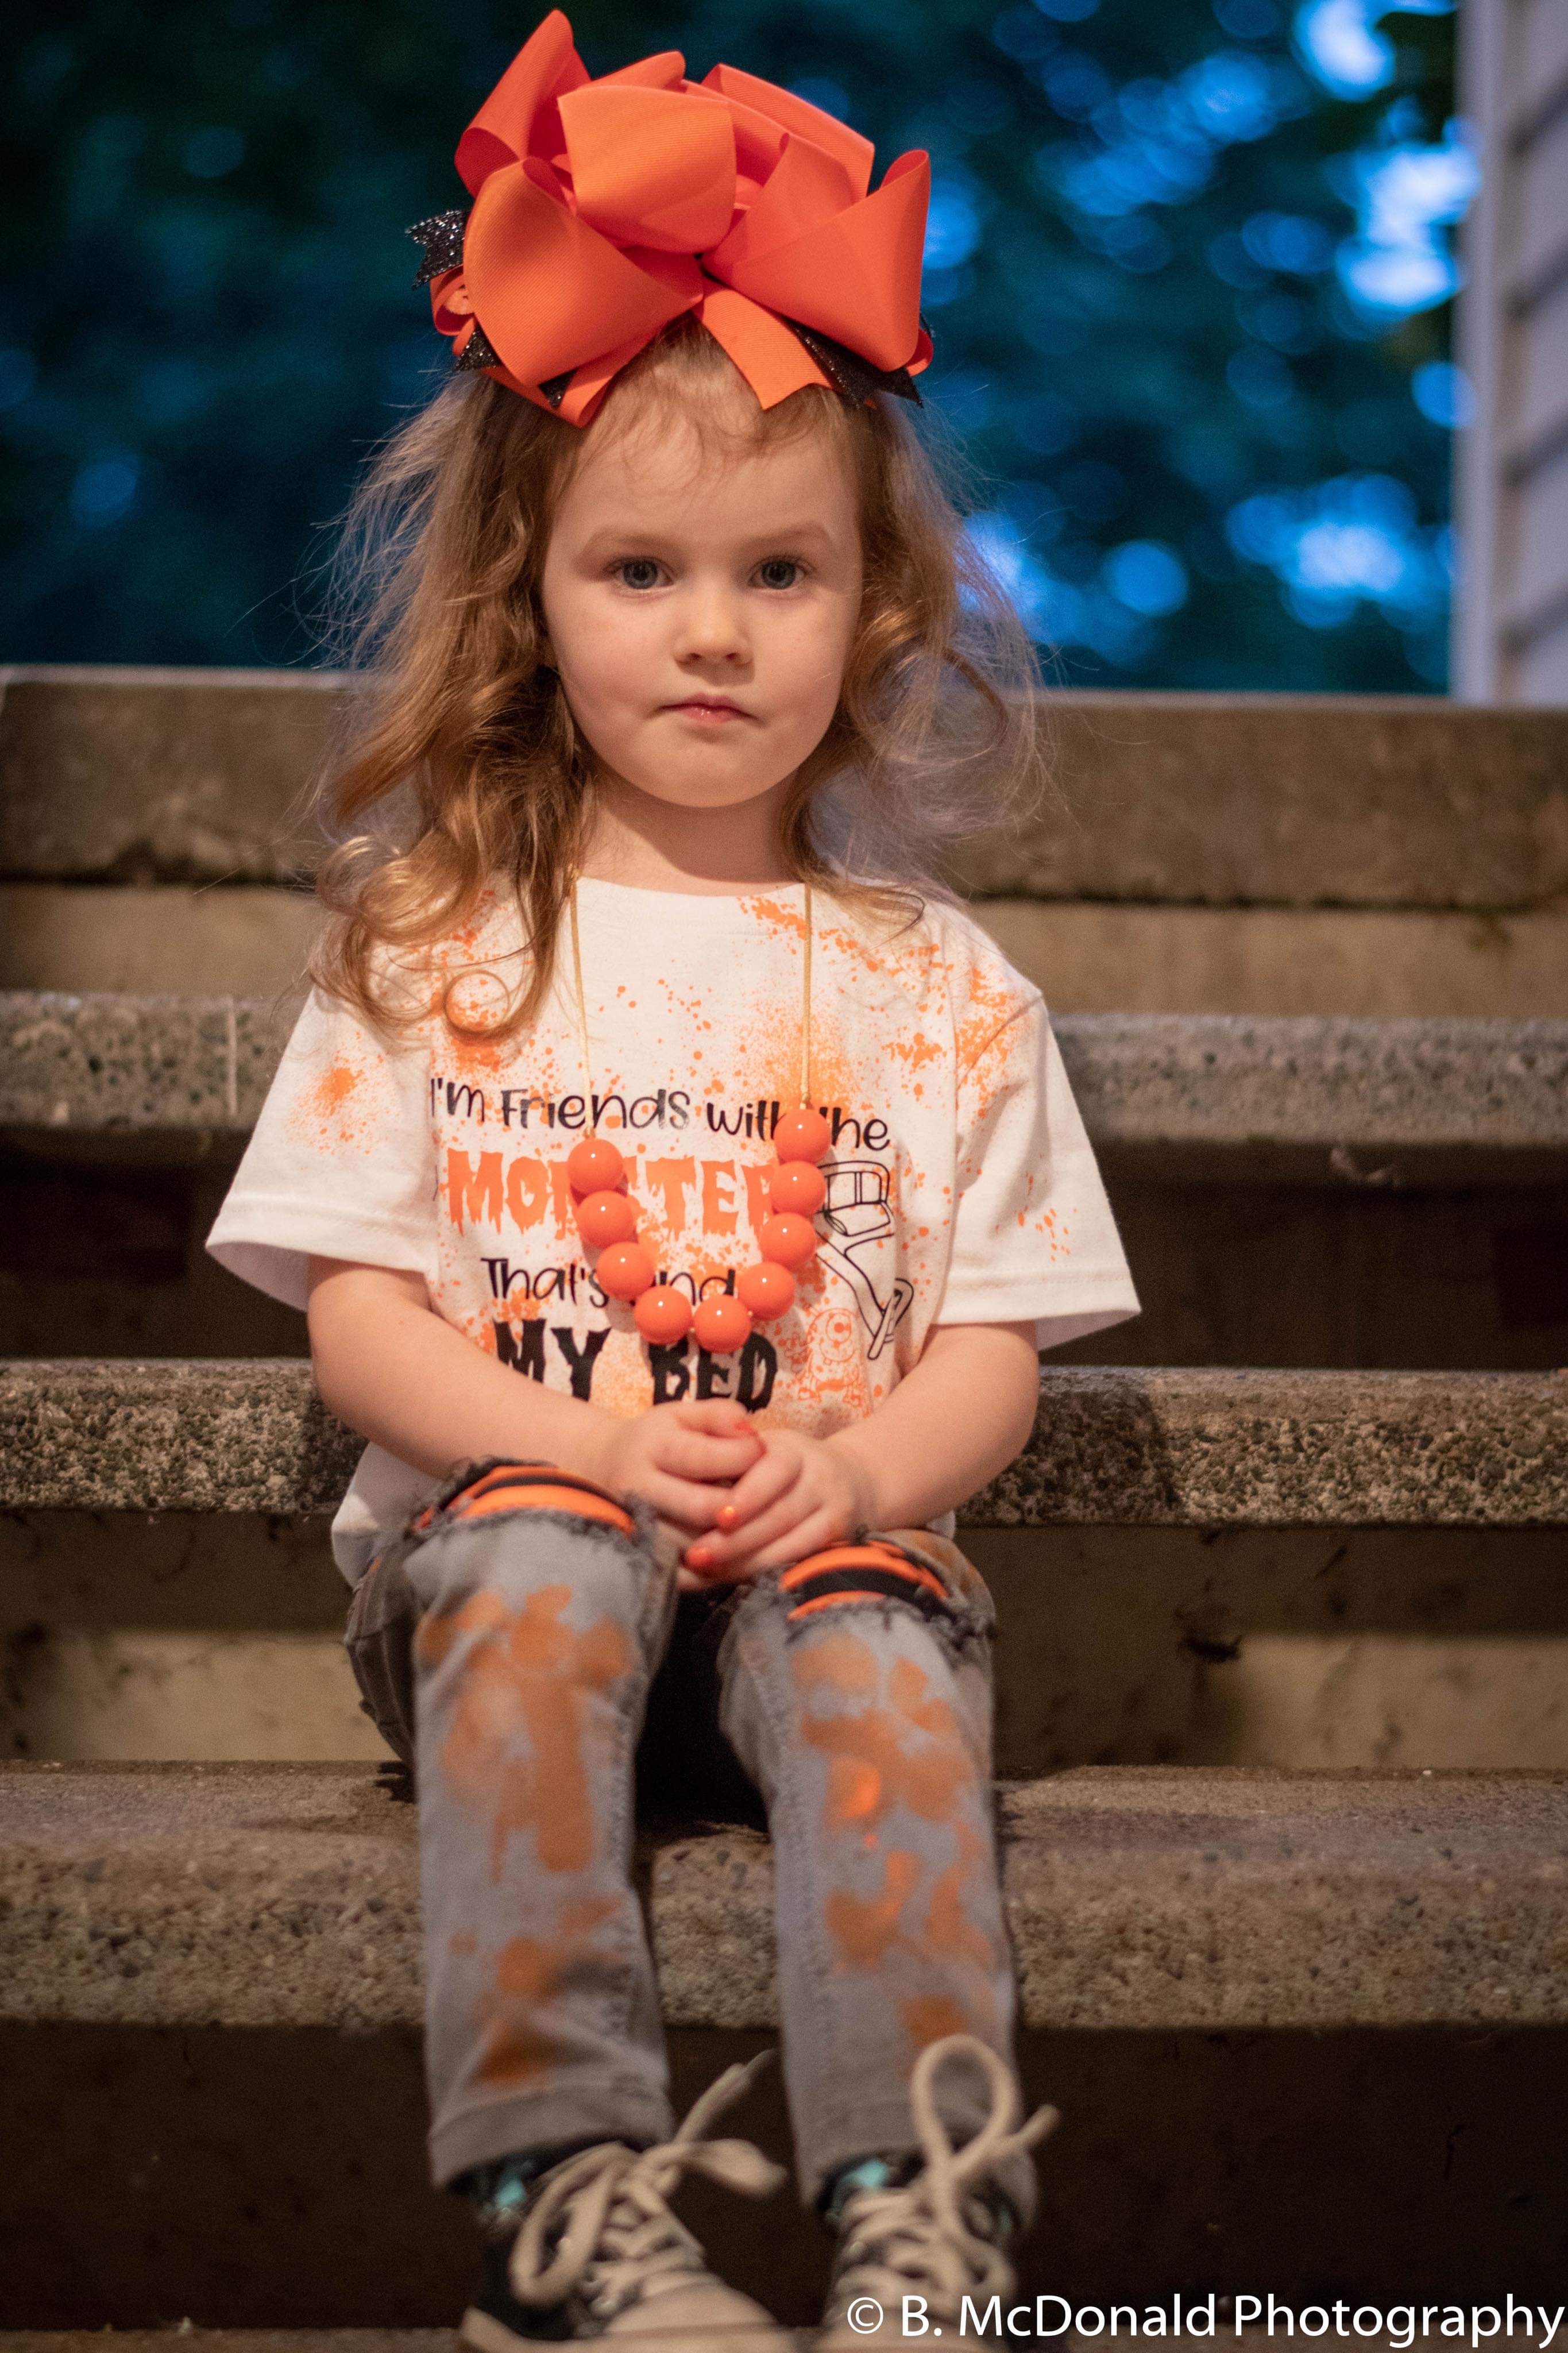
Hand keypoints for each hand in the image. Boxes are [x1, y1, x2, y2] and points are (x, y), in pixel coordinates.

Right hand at [581, 1401, 763, 1572]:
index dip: (742, 1457)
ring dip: (731, 1541)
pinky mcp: (640, 1555)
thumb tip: (751, 1431)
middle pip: (699, 1508)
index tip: (763, 1450)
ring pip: (692, 1546)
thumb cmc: (660, 1438)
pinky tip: (735, 1553)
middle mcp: (638, 1487)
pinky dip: (713, 1569)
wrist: (605, 1465)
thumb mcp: (684, 1415)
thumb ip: (719, 1415)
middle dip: (741, 1506)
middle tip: (766, 1497)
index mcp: (651, 1447)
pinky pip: (682, 1574)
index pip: (702, 1458)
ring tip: (755, 1523)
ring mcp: (635, 1526)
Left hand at [680, 1428, 875, 1582]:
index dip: (747, 1496)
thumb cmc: (786, 1467)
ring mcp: (835, 1511)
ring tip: (710, 1571)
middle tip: (696, 1556)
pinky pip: (802, 1560)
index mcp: (794, 1450)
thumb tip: (684, 1494)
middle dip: (735, 1539)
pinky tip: (739, 1578)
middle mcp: (820, 1478)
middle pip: (779, 1513)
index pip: (773, 1470)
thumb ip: (731, 1467)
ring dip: (747, 1561)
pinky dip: (769, 1571)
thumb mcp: (764, 1452)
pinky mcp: (841, 1540)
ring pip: (791, 1543)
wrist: (854, 1479)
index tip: (718, 1518)